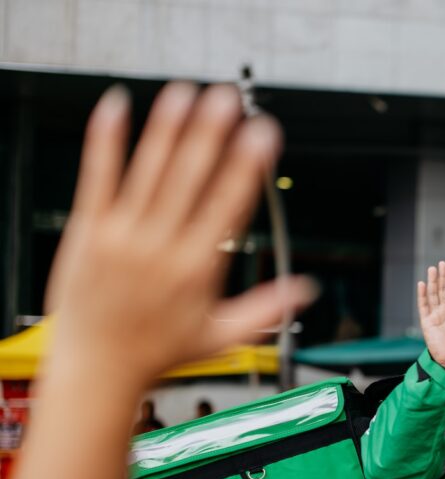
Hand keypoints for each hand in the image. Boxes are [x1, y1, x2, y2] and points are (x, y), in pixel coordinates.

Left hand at [44, 82, 316, 386]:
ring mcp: (122, 235)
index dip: (247, 166)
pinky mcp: (88, 230)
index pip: (228, 205)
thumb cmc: (156, 354)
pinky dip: (107, 140)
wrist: (96, 369)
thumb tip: (305, 291)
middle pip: (190, 178)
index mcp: (197, 268)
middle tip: (227, 98)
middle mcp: (160, 246)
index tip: (262, 134)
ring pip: (149, 170)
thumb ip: (267, 309)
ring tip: (185, 92)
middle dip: (211, 133)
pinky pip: (98, 176)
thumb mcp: (222, 337)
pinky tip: (116, 107)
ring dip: (168, 127)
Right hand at [417, 261, 444, 372]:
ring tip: (432, 269)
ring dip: (432, 282)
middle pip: (442, 290)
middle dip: (442, 277)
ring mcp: (435, 316)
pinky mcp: (427, 322)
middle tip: (441, 263)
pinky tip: (422, 284)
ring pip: (433, 295)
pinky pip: (423, 306)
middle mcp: (444, 312)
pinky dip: (422, 295)